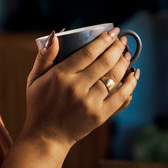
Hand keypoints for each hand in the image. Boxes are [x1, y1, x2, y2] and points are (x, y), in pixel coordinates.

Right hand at [20, 27, 139, 146]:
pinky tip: (133, 75)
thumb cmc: (39, 105)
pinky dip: (129, 85)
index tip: (112, 32)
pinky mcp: (99, 116)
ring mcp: (90, 103)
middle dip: (117, 48)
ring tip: (128, 54)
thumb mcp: (34, 79)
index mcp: (60, 76)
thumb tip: (55, 35)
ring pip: (114, 78)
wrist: (46, 136)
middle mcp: (76, 88)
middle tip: (122, 40)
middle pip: (104, 62)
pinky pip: (120, 97)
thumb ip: (44, 56)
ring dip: (124, 63)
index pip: (88, 52)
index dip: (103, 40)